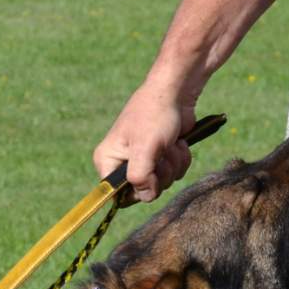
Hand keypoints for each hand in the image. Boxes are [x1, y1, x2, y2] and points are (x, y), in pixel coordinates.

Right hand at [94, 83, 194, 202]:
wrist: (175, 92)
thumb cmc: (154, 115)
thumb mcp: (144, 148)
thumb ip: (139, 176)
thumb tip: (146, 196)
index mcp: (107, 161)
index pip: (117, 196)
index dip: (137, 189)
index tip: (150, 173)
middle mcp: (122, 164)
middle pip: (144, 191)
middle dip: (161, 173)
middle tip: (162, 151)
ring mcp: (143, 161)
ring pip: (162, 183)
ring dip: (173, 164)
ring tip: (170, 143)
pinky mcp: (160, 157)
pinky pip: (174, 174)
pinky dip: (181, 159)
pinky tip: (178, 142)